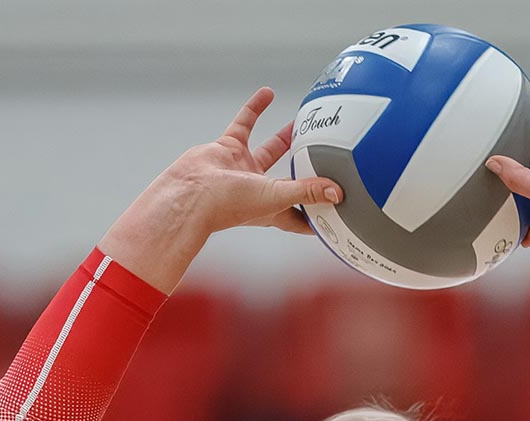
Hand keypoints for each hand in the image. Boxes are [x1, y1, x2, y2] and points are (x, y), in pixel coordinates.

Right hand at [100, 88, 343, 291]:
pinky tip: (268, 93)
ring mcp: (245, 170)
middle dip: (309, 175)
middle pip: (293, 183)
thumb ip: (307, 192)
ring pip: (271, 150)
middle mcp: (262, 191)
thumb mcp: (276, 197)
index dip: (320, 217)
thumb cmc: (230, 205)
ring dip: (287, 138)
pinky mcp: (229, 149)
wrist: (189, 193)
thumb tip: (337, 193)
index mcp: (276, 211)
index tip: (340, 214)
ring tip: (305, 124)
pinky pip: (245, 124)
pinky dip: (255, 109)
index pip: (304, 219)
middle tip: (331, 162)